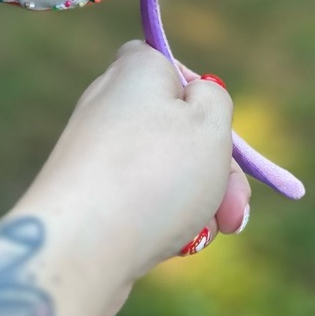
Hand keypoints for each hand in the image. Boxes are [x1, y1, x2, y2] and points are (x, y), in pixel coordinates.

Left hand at [17, 41, 250, 315]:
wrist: (79, 249)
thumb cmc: (156, 175)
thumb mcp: (210, 122)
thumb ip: (215, 99)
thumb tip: (195, 99)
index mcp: (135, 70)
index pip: (171, 67)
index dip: (200, 97)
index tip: (216, 132)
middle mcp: (107, 104)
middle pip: (177, 129)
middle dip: (217, 171)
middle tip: (235, 212)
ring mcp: (92, 154)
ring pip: (164, 171)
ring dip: (197, 202)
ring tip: (206, 233)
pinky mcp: (84, 196)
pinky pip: (137, 200)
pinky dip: (161, 219)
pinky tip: (174, 246)